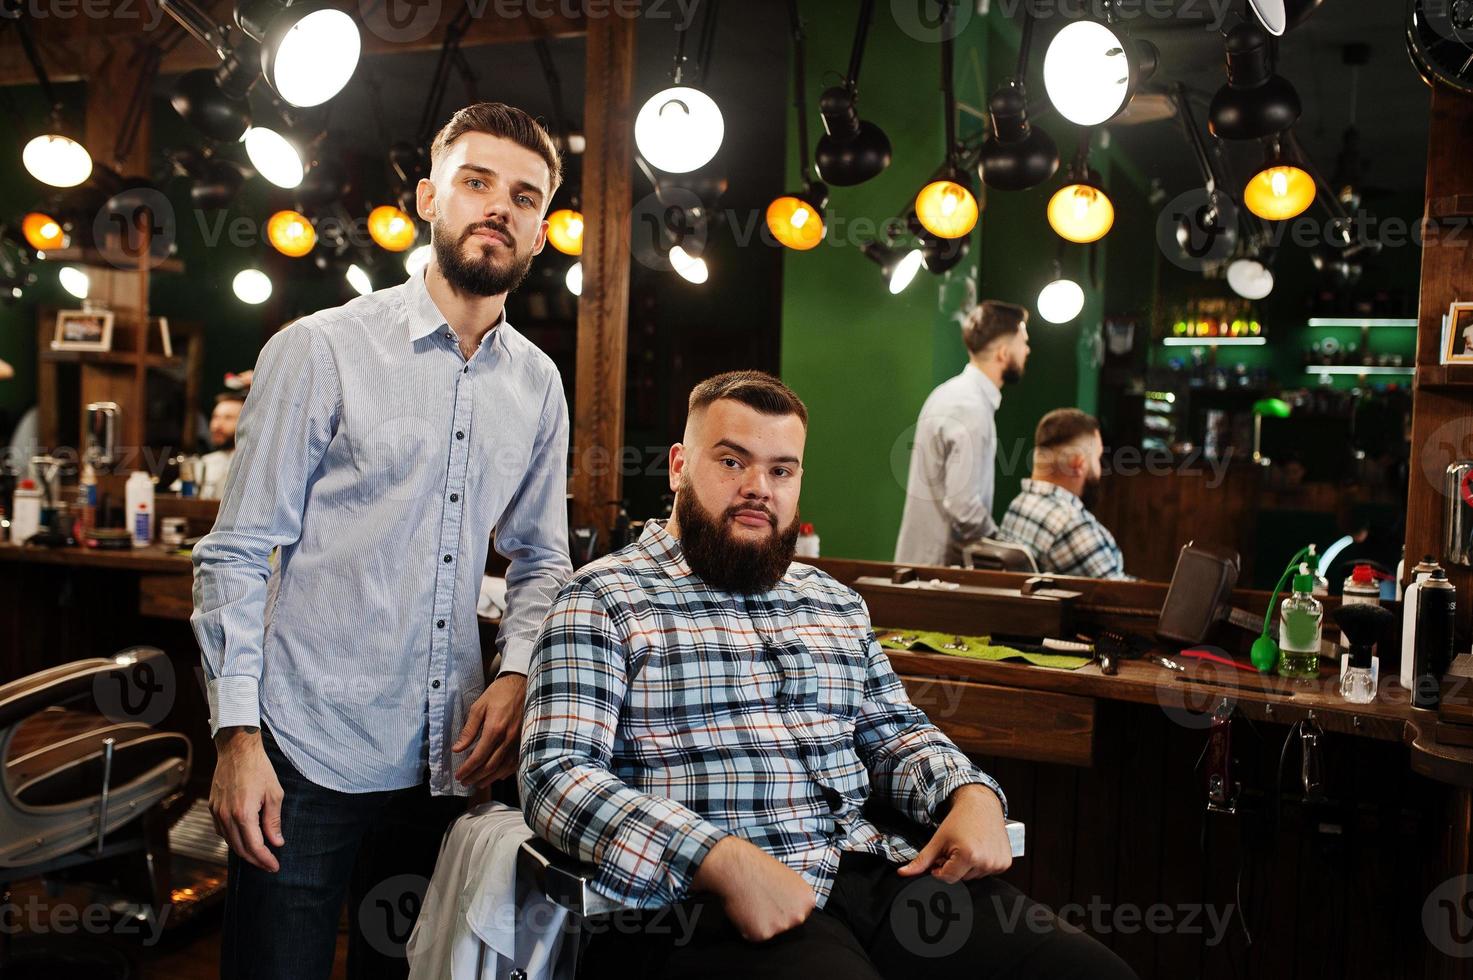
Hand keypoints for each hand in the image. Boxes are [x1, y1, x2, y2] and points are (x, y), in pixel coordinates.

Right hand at [210, 728, 284, 872]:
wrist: (237, 750)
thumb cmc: (259, 769)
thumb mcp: (274, 794)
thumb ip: (273, 821)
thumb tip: (276, 842)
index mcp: (244, 814)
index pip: (255, 847)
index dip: (265, 860)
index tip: (274, 866)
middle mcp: (227, 816)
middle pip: (240, 849)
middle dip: (256, 860)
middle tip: (269, 864)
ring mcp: (217, 812)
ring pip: (229, 842)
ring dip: (244, 851)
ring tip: (259, 854)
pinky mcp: (213, 807)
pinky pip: (222, 831)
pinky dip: (233, 839)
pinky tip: (244, 838)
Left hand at [453, 673, 525, 788]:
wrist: (521, 683)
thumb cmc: (498, 694)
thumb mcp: (478, 707)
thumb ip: (469, 729)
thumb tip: (457, 748)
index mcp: (494, 729)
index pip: (478, 756)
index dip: (467, 769)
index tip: (458, 775)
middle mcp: (508, 738)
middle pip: (490, 766)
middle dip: (476, 777)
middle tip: (465, 782)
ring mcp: (518, 740)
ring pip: (504, 767)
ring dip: (490, 778)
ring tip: (478, 784)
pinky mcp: (524, 740)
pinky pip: (515, 762)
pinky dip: (505, 772)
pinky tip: (497, 776)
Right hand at [692, 836, 815, 941]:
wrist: (737, 866)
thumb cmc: (759, 867)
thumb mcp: (789, 879)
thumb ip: (794, 898)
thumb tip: (792, 909)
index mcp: (808, 901)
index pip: (798, 914)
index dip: (783, 906)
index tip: (774, 897)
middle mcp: (799, 916)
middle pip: (785, 925)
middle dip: (774, 916)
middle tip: (762, 899)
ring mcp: (781, 926)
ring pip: (769, 930)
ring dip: (760, 921)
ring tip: (753, 900)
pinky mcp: (762, 934)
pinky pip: (753, 935)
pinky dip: (746, 925)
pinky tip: (745, 907)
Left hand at [896, 784, 1010, 882]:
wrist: (981, 804)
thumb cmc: (959, 820)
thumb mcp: (938, 839)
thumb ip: (921, 860)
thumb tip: (902, 873)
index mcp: (968, 855)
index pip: (947, 878)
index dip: (940, 868)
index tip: (942, 855)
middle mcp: (985, 861)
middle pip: (961, 878)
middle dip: (955, 866)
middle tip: (956, 847)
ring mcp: (998, 863)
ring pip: (974, 876)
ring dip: (968, 865)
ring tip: (968, 845)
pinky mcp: (1006, 863)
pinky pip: (988, 872)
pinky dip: (982, 863)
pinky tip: (980, 847)